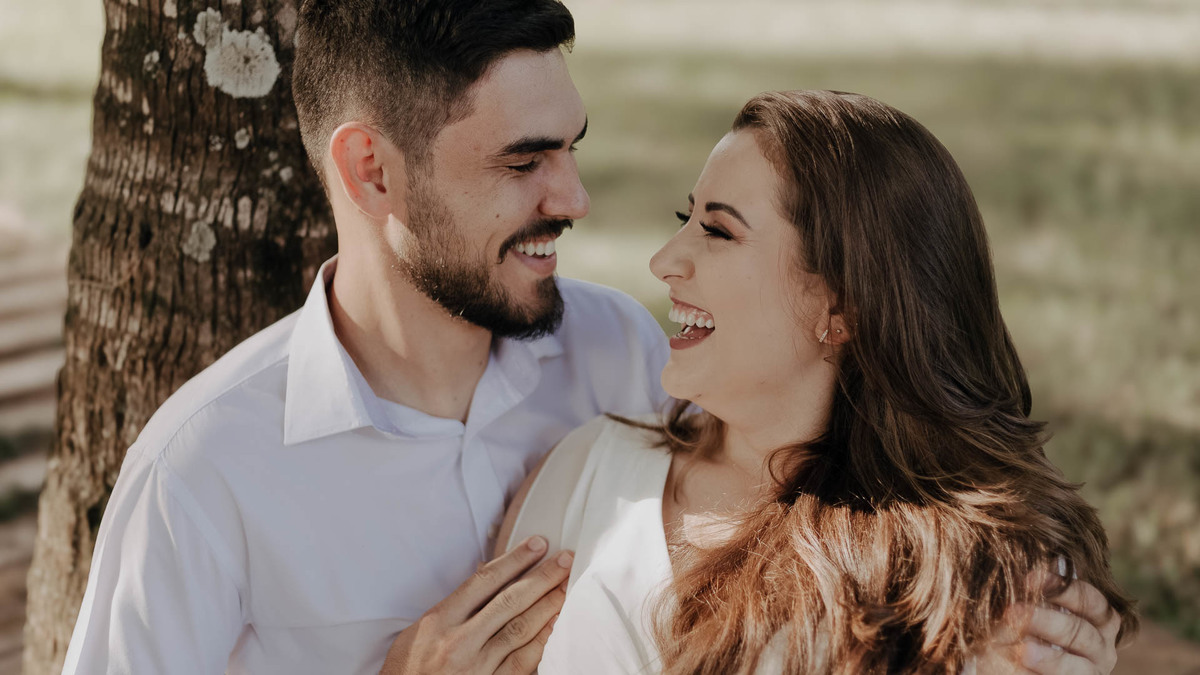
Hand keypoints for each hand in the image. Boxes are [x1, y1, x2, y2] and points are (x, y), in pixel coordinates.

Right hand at [379, 536, 571, 674]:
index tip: (538, 544)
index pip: (485, 581)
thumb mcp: (418, 631)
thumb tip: (487, 578)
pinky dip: (541, 641)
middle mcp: (459, 642)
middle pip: (510, 601)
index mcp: (439, 621)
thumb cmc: (408, 671)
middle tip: (566, 560)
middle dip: (542, 577)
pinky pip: (522, 662)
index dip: (515, 560)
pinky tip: (555, 625)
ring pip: (521, 629)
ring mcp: (476, 667)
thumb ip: (453, 607)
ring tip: (567, 587)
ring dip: (548, 605)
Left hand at [975, 576, 1120, 674]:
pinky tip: (1022, 665)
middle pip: (1081, 631)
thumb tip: (1041, 560)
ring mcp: (1091, 672)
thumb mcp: (1035, 608)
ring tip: (1023, 649)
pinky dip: (1042, 673)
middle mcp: (1101, 648)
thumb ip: (1040, 590)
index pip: (1091, 601)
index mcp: (1099, 620)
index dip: (1063, 588)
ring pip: (1078, 666)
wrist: (1022, 663)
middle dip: (1046, 621)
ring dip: (1048, 656)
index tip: (1029, 578)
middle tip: (1013, 612)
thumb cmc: (1027, 629)